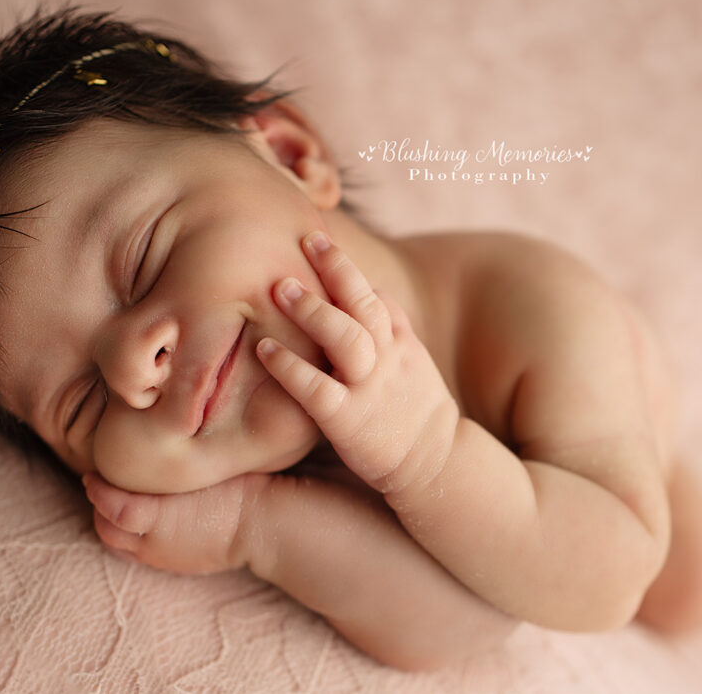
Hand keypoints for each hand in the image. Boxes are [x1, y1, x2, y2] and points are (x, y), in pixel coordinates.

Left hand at [83, 471, 265, 574]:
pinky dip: (127, 538)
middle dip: (99, 505)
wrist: (263, 524)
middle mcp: (152, 543)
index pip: (111, 506)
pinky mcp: (175, 564)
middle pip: (107, 528)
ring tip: (114, 500)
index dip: (99, 488)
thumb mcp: (201, 467)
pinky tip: (138, 520)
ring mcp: (162, 557)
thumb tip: (149, 438)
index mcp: (155, 516)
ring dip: (110, 523)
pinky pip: (137, 554)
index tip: (96, 468)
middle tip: (100, 481)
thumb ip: (169, 461)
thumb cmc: (237, 487)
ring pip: (119, 545)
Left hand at [255, 231, 459, 494]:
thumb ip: (393, 324)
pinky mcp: (350, 421)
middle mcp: (386, 358)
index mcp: (397, 342)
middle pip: (362, 305)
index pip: (370, 294)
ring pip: (346, 338)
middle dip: (333, 271)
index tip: (315, 238)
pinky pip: (319, 390)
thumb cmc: (412, 410)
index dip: (343, 266)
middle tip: (299, 244)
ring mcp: (369, 388)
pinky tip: (264, 351)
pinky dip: (291, 368)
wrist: (436, 464)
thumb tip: (373, 288)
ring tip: (278, 288)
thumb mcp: (412, 361)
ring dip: (312, 311)